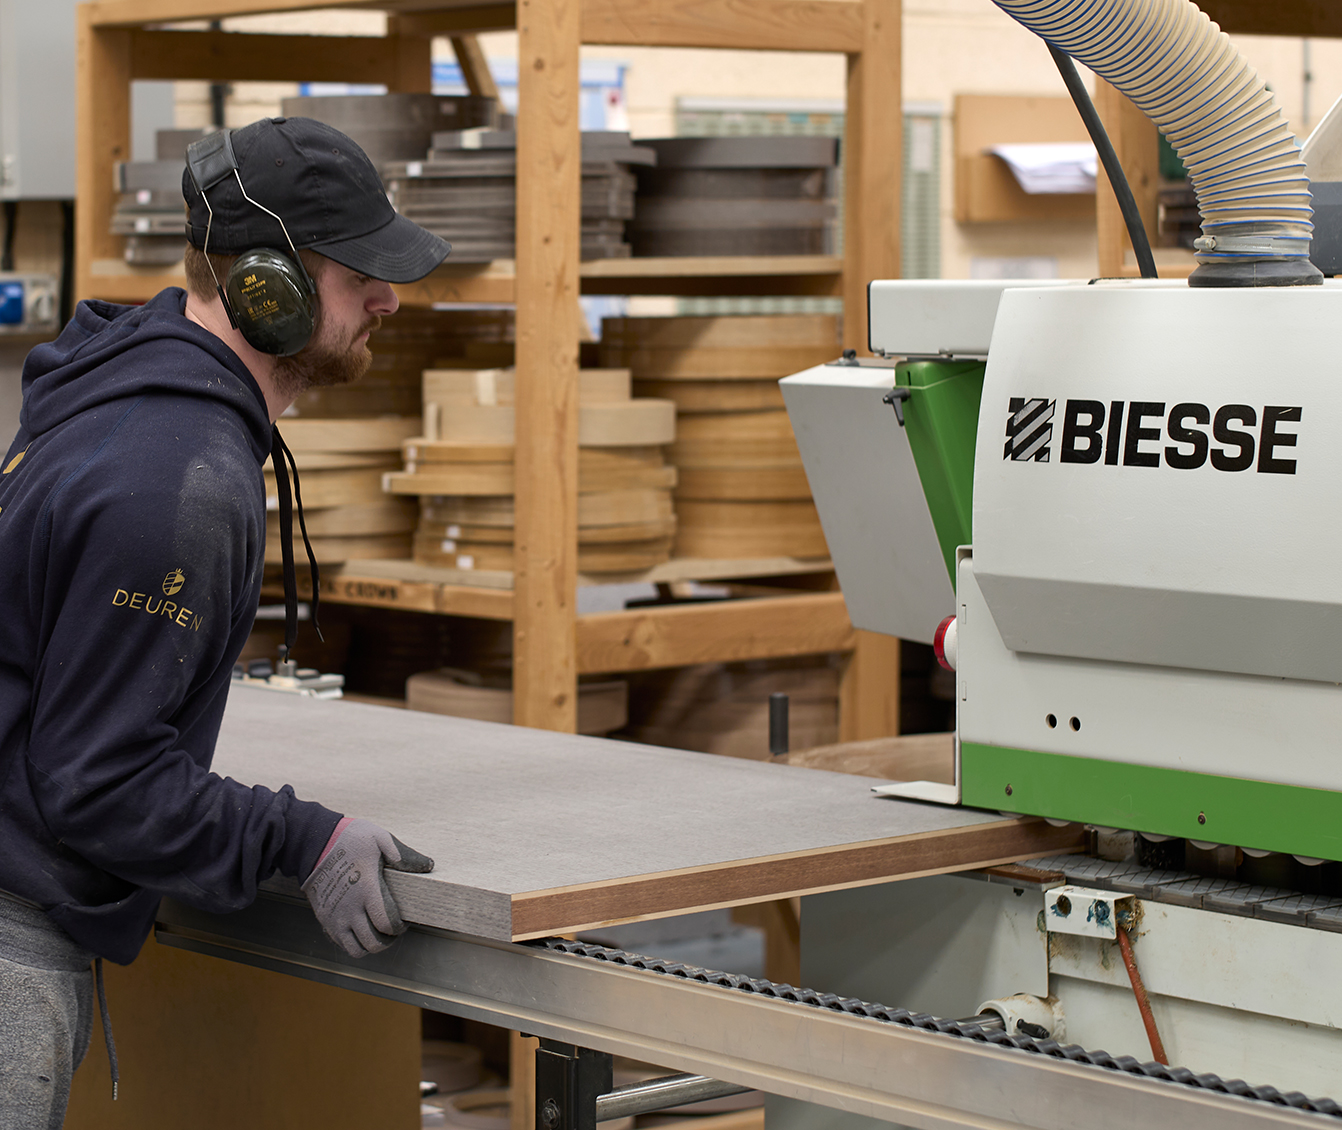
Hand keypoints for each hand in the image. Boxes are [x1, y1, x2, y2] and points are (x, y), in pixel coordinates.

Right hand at [301, 818, 433, 956]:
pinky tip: (361, 928)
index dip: (399, 928)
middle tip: (392, 929)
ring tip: (377, 932)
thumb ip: (403, 854)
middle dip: (388, 940)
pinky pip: (341, 944)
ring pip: (356, 949)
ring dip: (370, 945)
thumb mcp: (379, 837)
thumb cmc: (349, 839)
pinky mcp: (325, 919)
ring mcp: (335, 917)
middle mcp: (350, 908)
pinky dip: (353, 943)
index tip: (403, 921)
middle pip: (373, 943)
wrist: (315, 843)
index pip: (386, 923)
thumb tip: (427, 865)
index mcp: (366, 889)